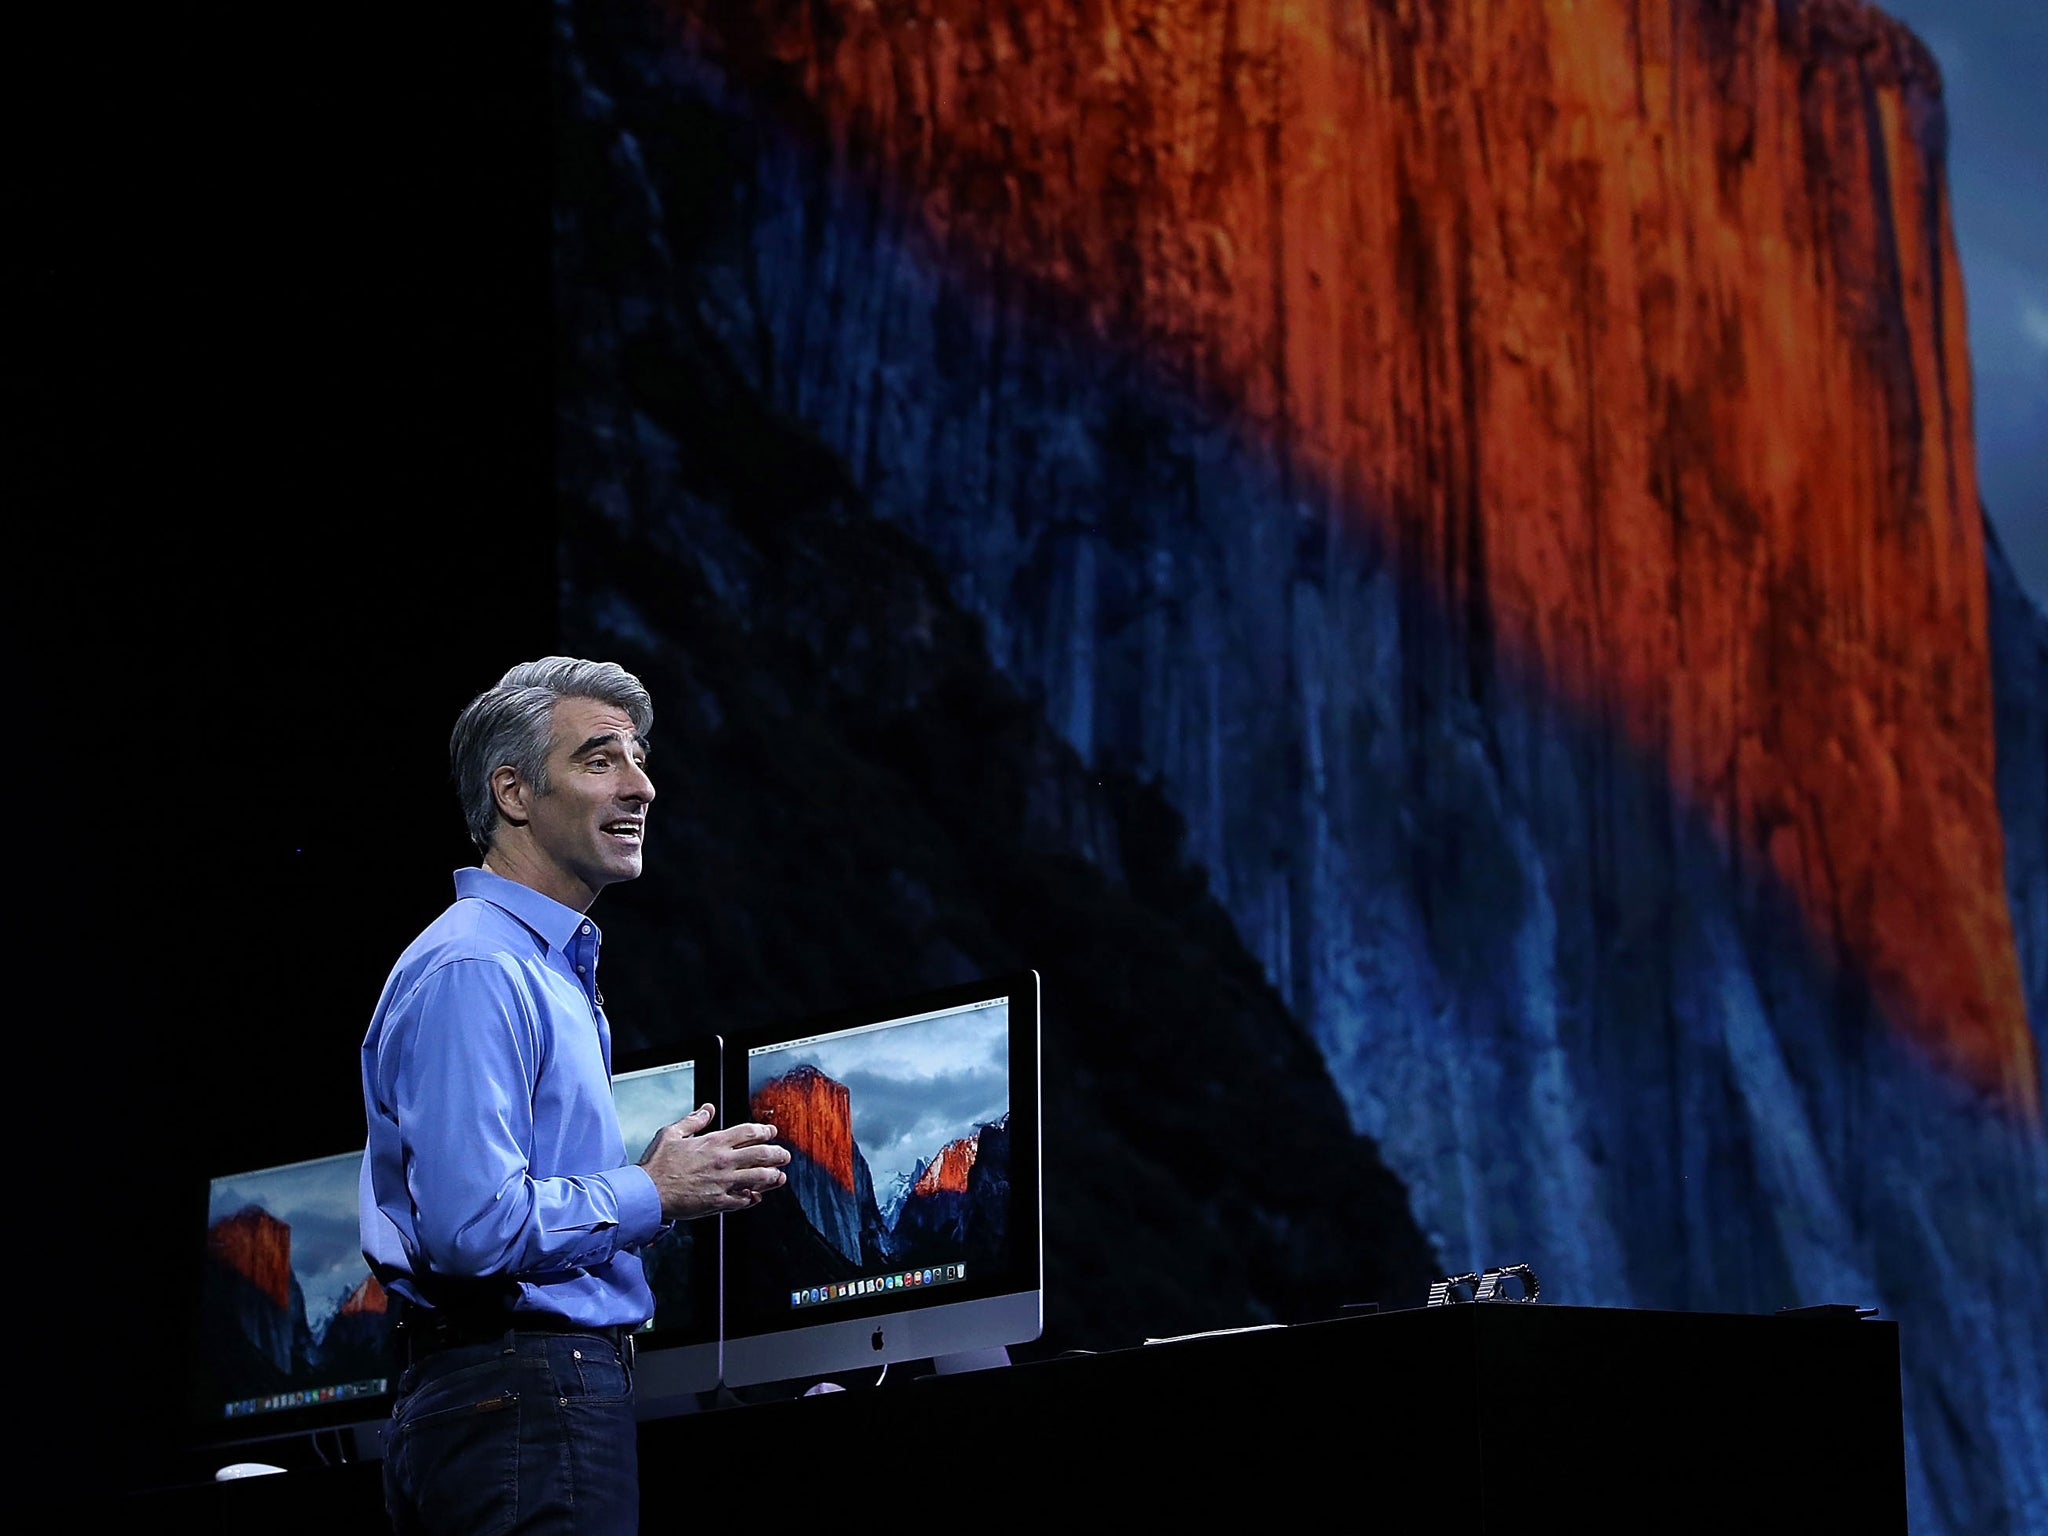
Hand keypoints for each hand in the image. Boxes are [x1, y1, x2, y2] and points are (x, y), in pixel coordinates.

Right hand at [637, 1103, 790, 1222]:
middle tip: (784, 1155)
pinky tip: (756, 1196)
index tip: (771, 1133)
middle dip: (778, 1154)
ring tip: (779, 1177)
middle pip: (761, 1154)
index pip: (749, 1133)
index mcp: (713, 1142)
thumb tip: (707, 1109)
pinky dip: (753, 1198)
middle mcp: (722, 1161)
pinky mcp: (718, 1202)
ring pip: (759, 1178)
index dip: (765, 1131)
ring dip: (773, 1177)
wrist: (647, 1193)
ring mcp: (722, 1183)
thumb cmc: (657, 1165)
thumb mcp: (671, 1133)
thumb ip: (693, 1120)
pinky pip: (743, 1200)